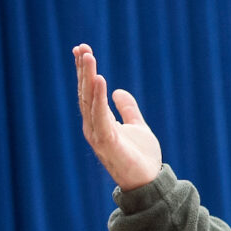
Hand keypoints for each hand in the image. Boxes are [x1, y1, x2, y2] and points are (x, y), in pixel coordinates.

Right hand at [73, 44, 161, 191]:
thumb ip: (128, 109)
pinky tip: (101, 79)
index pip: (89, 92)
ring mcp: (97, 135)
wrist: (149, 183)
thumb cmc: (141, 158)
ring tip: (88, 57)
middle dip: (83, 70)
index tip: (83, 50)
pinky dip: (99, 97)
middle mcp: (93, 127)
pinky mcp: (107, 142)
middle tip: (81, 47)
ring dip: (88, 78)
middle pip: (85, 93)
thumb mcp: (137, 126)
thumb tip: (119, 90)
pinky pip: (100, 116)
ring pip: (89, 101)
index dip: (85, 71)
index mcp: (99, 122)